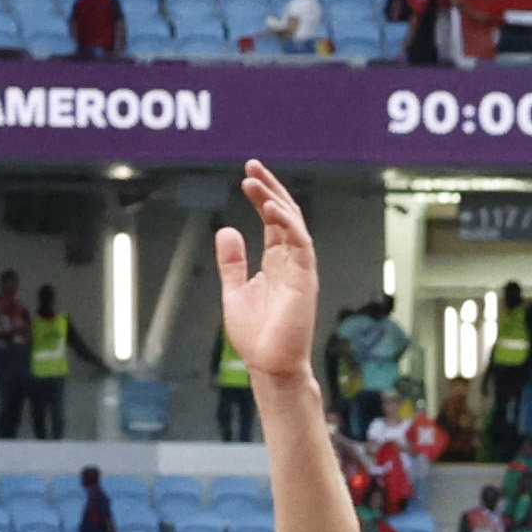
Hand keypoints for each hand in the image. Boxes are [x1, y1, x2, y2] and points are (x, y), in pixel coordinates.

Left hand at [212, 157, 320, 384]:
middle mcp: (291, 261)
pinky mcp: (304, 278)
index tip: (247, 177)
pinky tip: (269, 207)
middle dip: (270, 189)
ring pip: (294, 224)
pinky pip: (300, 242)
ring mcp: (300, 268)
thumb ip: (232, 261)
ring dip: (276, 200)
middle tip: (252, 166)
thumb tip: (226, 229)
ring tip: (254, 181)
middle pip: (286, 215)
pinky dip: (287, 222)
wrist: (269, 364)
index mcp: (276, 263)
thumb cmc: (256, 335)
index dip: (262, 197)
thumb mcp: (234, 290)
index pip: (274, 221)